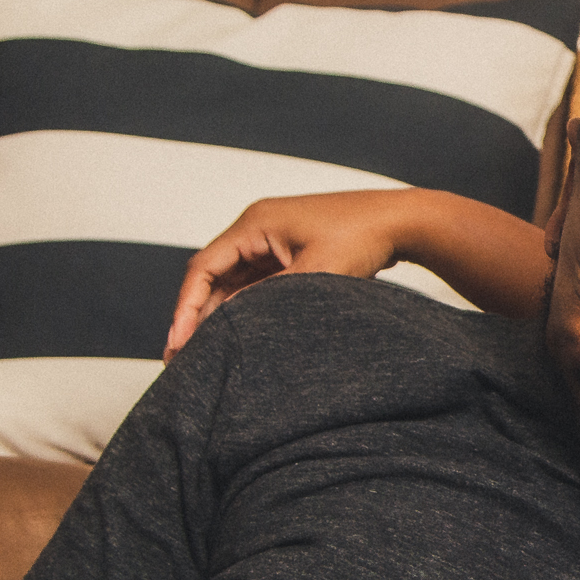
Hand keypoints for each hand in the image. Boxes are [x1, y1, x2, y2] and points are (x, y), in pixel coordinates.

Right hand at [165, 191, 413, 359]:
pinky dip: (245, 306)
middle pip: (214, 275)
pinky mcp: (291, 252)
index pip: (204, 268)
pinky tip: (238, 335)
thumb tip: (227, 321)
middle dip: (197, 315)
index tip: (176, 344)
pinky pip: (256, 282)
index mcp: (255, 223)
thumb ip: (265, 298)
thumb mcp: (310, 275)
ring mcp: (274, 239)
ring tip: (205, 353)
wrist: (403, 222)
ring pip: (234, 281)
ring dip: (220, 313)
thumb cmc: (361, 238)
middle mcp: (258, 227)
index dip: (186, 308)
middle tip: (181, 357)